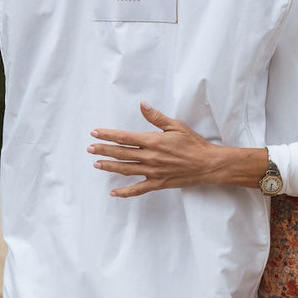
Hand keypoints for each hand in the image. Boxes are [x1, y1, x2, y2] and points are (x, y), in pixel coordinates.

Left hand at [88, 101, 218, 197]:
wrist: (208, 164)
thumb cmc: (194, 143)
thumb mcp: (176, 126)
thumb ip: (156, 117)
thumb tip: (142, 105)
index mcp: (153, 141)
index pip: (124, 137)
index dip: (108, 135)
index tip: (95, 133)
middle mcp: (150, 157)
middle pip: (121, 153)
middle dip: (103, 150)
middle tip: (89, 148)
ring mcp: (152, 171)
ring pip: (125, 170)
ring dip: (109, 166)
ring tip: (96, 164)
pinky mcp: (158, 183)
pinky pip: (138, 189)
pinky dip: (125, 192)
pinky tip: (114, 192)